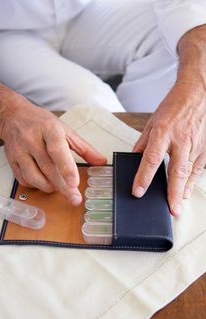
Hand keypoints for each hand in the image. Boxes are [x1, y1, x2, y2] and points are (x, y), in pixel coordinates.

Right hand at [2, 101, 106, 205]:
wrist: (13, 116)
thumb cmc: (41, 123)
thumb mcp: (65, 130)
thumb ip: (84, 148)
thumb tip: (101, 161)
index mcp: (48, 128)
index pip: (57, 149)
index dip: (66, 168)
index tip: (75, 183)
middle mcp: (31, 139)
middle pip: (47, 168)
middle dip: (63, 187)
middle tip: (75, 198)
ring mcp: (19, 150)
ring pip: (34, 177)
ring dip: (50, 187)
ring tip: (60, 187)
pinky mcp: (11, 160)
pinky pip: (24, 180)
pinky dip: (36, 185)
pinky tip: (44, 182)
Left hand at [132, 81, 205, 215]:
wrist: (198, 93)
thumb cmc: (173, 107)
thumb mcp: (152, 122)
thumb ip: (143, 143)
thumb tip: (134, 160)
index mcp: (163, 132)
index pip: (151, 159)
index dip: (144, 177)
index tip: (138, 192)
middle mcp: (181, 140)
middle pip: (176, 171)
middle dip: (173, 193)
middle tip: (171, 210)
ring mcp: (195, 144)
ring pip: (189, 172)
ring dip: (183, 190)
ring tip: (177, 206)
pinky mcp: (205, 147)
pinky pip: (199, 168)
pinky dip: (192, 181)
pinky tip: (186, 191)